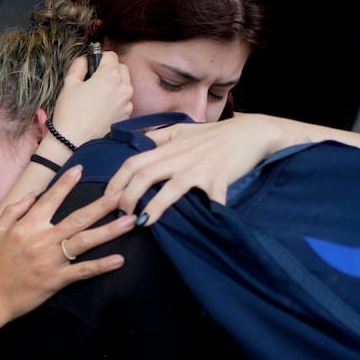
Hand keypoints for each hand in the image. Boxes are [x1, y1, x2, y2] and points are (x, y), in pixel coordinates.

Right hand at [0, 164, 132, 317]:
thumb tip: (31, 196)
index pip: (50, 200)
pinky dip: (101, 266)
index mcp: (27, 226)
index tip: (80, 170)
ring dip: (109, 231)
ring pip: (85, 241)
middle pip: (77, 218)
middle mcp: (42, 240)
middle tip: (122, 194)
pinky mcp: (56, 280)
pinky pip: (82, 271)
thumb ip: (13, 211)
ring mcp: (51, 260)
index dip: (65, 184)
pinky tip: (119, 260)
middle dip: (101, 205)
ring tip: (130, 222)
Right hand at [48, 51, 131, 146]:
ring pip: (124, 84)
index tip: (92, 65)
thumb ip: (79, 65)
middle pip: (122, 68)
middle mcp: (124, 87)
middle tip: (94, 80)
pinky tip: (101, 108)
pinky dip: (116, 100)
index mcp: (110, 76)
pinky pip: (124, 100)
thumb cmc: (69, 113)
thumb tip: (86, 58)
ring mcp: (127, 103)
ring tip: (97, 97)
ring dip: (114, 85)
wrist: (72, 142)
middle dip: (110, 70)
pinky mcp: (127, 115)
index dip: (99, 57)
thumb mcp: (68, 83)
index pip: (110, 55)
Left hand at [105, 113, 294, 220]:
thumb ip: (158, 136)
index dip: (117, 181)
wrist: (252, 132)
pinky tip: (200, 228)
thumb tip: (136, 141)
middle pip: (145, 175)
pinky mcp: (220, 178)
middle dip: (128, 197)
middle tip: (121, 215)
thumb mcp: (182, 130)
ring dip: (154, 206)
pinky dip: (208, 213)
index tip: (108, 198)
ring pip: (171, 187)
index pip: (133, 162)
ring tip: (142, 222)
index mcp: (169, 147)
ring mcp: (200, 168)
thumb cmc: (215, 134)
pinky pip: (213, 198)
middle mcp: (180, 157)